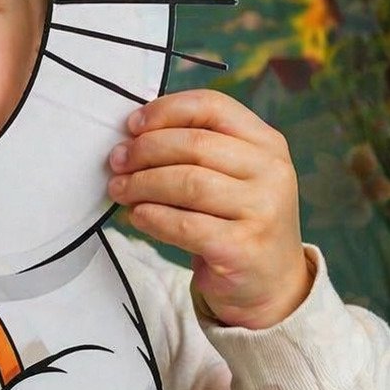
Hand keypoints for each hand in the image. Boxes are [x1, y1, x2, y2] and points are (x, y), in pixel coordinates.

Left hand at [107, 89, 311, 328]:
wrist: (270, 283)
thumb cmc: (237, 220)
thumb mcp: (233, 175)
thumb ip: (197, 149)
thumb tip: (133, 134)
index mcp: (267, 143)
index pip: (212, 107)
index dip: (166, 111)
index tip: (132, 126)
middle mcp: (272, 172)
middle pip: (195, 144)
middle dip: (145, 150)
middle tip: (117, 161)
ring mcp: (262, 211)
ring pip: (187, 183)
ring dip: (142, 184)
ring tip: (120, 189)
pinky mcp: (243, 248)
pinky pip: (185, 225)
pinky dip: (153, 218)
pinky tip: (138, 216)